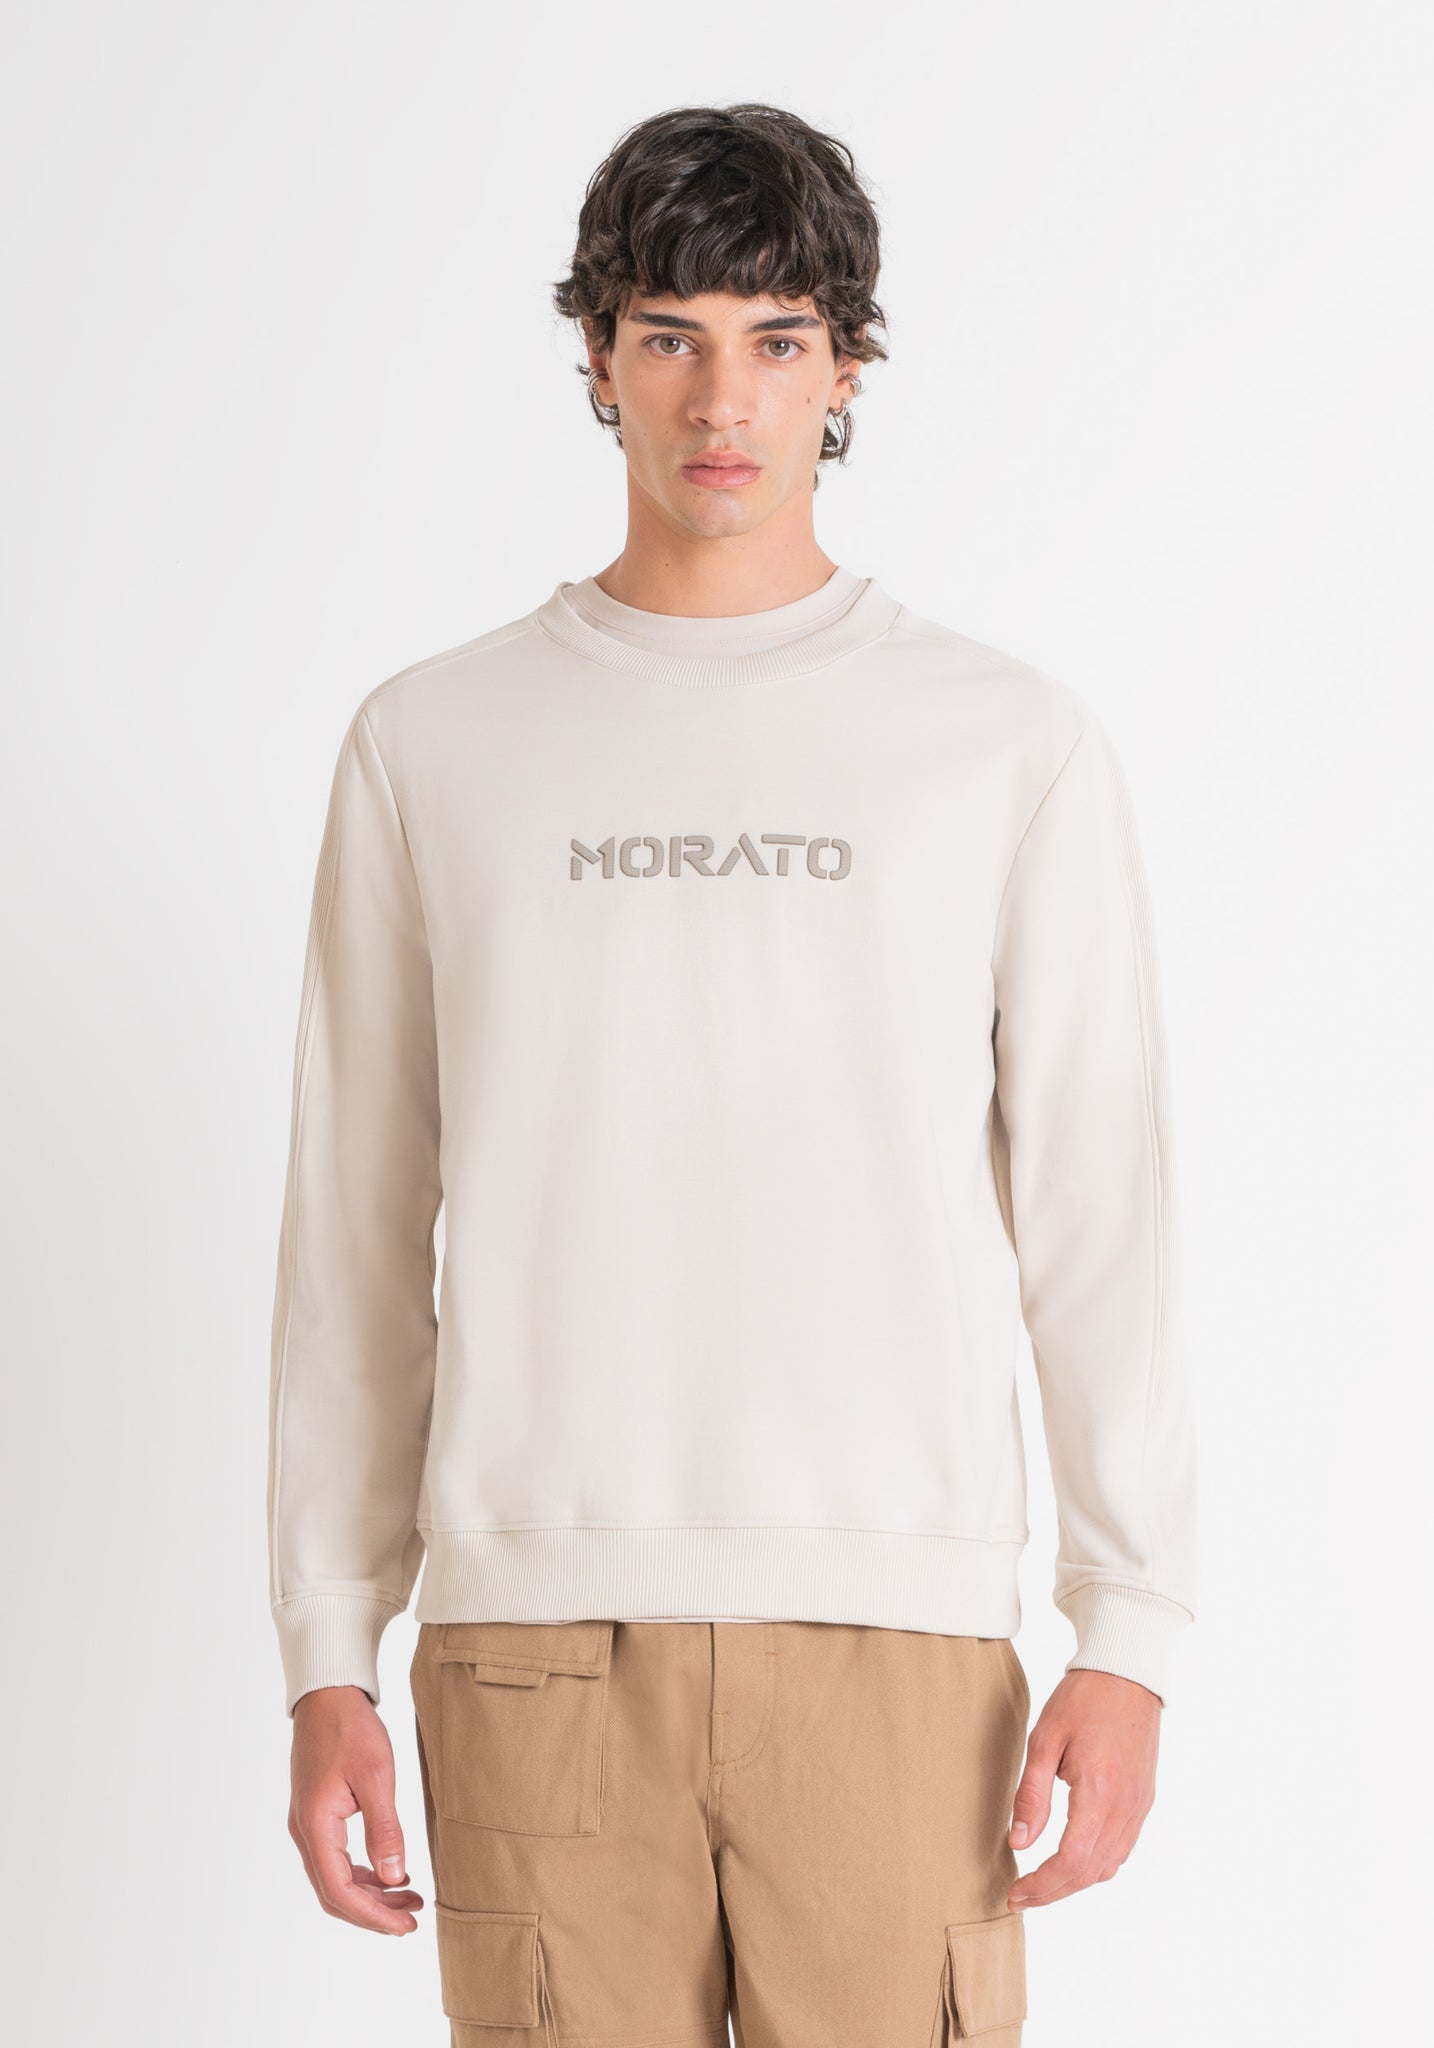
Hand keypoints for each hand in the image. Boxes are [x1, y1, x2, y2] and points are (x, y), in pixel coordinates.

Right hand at [288, 1685, 425, 1933]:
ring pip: (335, 1878)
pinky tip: (392, 1871)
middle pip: (334, 1892)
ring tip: (409, 1898)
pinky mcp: (317, 1815)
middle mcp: (305, 1831)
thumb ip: (384, 1829)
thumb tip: (395, 1877)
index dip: (372, 1916)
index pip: (339, 1890)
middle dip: (373, 1912)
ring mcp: (308, 1824)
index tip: (404, 1926)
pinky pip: (336, 1859)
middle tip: (411, 1920)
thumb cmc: (350, 1728)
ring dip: (371, 1893)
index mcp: (316, 1825)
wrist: (328, 1695)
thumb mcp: (376, 1775)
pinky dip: (363, 1873)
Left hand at [1005, 1667, 1160, 1910]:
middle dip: (1054, 1892)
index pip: (1072, 1862)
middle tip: (1021, 1896)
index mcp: (1100, 1793)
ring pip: (1109, 1866)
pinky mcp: (1143, 1800)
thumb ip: (1032, 1795)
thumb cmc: (1082, 1700)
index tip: (1016, 1892)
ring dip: (1075, 1882)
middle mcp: (1125, 1808)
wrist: (1127, 1673)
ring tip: (1041, 1881)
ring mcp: (1139, 1806)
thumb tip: (1019, 1841)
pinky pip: (1122, 1848)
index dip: (1042, 1886)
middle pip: (1091, 1873)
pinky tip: (1073, 1858)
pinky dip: (1096, 1864)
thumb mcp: (1044, 1740)